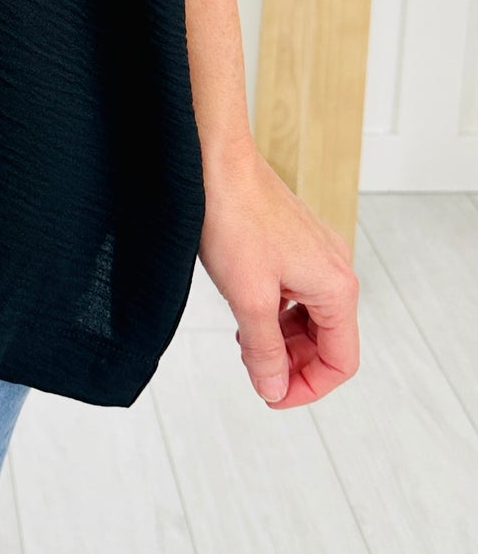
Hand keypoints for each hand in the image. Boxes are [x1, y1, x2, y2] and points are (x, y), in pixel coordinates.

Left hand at [198, 136, 359, 407]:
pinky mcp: (294, 241)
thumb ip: (265, 350)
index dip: (308, 388)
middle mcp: (334, 268)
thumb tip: (274, 388)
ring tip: (246, 342)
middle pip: (327, 341)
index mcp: (336, 287)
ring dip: (282, 340)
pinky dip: (275, 312)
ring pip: (310, 318)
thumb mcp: (248, 298)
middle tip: (254, 371)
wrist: (214, 160)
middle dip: (293, 364)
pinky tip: (247, 313)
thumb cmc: (233, 216)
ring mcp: (315, 253)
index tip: (271, 395)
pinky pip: (295, 293)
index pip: (341, 361)